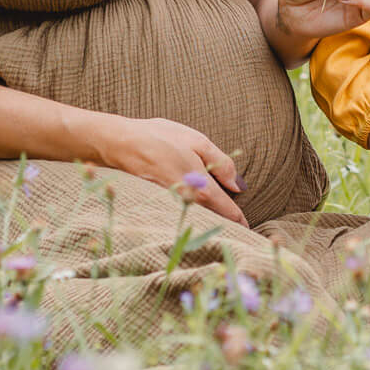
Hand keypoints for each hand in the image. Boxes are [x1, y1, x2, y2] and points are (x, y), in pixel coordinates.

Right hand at [96, 115, 248, 226]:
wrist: (120, 143)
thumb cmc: (160, 138)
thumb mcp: (198, 141)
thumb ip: (223, 164)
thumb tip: (238, 186)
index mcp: (201, 188)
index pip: (227, 214)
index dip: (240, 223)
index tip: (248, 231)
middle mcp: (186, 203)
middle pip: (212, 222)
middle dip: (225, 228)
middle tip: (238, 232)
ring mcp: (171, 207)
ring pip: (196, 220)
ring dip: (207, 224)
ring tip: (219, 226)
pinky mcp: (159, 206)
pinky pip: (180, 215)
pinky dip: (190, 217)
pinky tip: (193, 213)